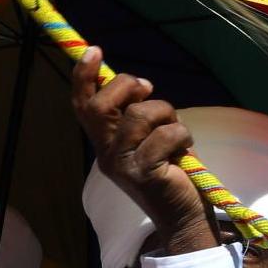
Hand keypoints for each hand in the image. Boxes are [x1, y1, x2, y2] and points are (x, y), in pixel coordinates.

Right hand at [70, 48, 217, 255]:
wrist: (183, 217)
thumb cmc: (170, 172)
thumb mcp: (149, 138)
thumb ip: (136, 116)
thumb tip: (136, 85)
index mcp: (105, 143)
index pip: (83, 106)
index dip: (84, 76)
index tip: (94, 50)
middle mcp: (106, 153)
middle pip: (100, 106)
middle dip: (127, 86)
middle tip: (149, 89)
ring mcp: (122, 165)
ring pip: (140, 115)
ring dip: (166, 113)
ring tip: (176, 131)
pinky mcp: (143, 173)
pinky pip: (164, 134)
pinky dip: (181, 134)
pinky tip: (184, 150)